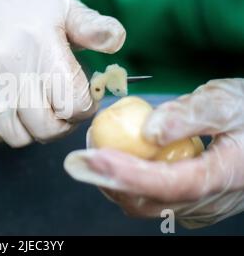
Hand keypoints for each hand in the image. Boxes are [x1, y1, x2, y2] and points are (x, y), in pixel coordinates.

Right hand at [0, 0, 125, 146]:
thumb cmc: (27, 12)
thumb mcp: (65, 9)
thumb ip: (94, 27)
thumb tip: (116, 41)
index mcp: (41, 45)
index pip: (74, 105)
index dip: (84, 106)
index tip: (80, 97)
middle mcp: (7, 66)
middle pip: (46, 128)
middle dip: (60, 123)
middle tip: (58, 106)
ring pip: (17, 137)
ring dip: (30, 129)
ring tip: (32, 105)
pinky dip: (4, 129)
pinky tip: (8, 105)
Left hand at [65, 79, 243, 227]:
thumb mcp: (227, 102)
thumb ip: (190, 115)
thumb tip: (148, 131)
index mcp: (224, 176)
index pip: (169, 184)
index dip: (127, 174)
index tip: (93, 158)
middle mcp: (208, 201)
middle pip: (147, 203)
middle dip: (108, 180)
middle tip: (81, 155)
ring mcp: (198, 207)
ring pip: (144, 205)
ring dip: (113, 181)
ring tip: (94, 153)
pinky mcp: (189, 204)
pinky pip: (150, 200)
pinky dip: (126, 182)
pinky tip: (117, 160)